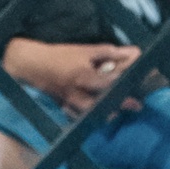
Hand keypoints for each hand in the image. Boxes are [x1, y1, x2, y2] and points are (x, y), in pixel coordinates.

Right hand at [3, 38, 142, 114]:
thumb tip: (130, 52)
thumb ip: (106, 52)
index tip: (137, 85)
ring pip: (91, 113)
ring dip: (106, 113)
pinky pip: (80, 117)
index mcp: (82, 75)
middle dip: (120, 104)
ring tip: (118, 113)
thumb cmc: (59, 55)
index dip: (124, 83)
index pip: (108, 81)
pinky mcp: (65, 108)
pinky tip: (101, 117)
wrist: (32, 65)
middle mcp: (77, 92)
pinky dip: (90, 118)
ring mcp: (70, 103)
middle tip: (137, 105)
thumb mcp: (83, 50)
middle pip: (102, 101)